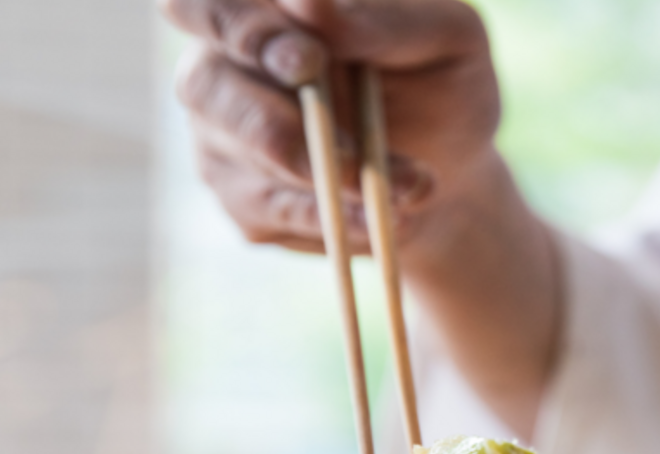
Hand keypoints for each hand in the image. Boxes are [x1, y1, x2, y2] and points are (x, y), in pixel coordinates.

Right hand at [164, 0, 560, 437]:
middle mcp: (223, 64)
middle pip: (205, 86)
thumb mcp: (446, 41)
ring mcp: (224, 135)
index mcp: (263, 9)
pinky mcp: (243, 199)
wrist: (454, 170)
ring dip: (332, 178)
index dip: (237, 27)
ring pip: (246, 159)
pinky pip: (270, 214)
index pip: (202, 4)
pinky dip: (337, 219)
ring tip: (412, 189)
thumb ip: (385, 19)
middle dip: (279, 124)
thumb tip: (309, 1)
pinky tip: (386, 221)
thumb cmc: (444, 83)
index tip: (307, 60)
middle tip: (350, 153)